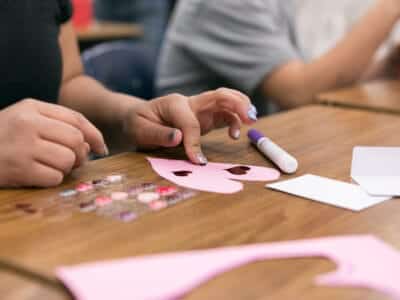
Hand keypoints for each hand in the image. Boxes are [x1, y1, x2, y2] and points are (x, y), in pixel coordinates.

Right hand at [0, 99, 106, 186]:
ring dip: (65, 168)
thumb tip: (96, 145)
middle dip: (79, 153)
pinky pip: (55, 177)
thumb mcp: (28, 119)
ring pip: (68, 160)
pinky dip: (52, 179)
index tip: (99, 147)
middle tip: (70, 159)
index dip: (93, 135)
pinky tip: (38, 174)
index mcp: (31, 107)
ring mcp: (22, 147)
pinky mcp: (18, 170)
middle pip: (76, 140)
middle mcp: (27, 124)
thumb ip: (61, 124)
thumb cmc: (3, 136)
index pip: (76, 119)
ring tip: (49, 165)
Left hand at [123, 88, 257, 163]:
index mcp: (173, 104)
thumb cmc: (138, 122)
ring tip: (251, 120)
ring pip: (225, 101)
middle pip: (218, 95)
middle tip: (249, 118)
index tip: (197, 161)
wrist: (138, 118)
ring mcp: (200, 109)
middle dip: (236, 104)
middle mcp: (190, 103)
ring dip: (241, 107)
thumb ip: (158, 134)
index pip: (190, 122)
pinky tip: (235, 134)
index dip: (194, 142)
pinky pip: (224, 114)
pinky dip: (234, 121)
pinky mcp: (205, 117)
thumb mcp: (139, 129)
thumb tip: (178, 138)